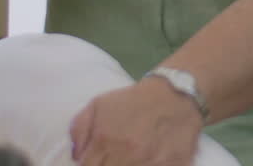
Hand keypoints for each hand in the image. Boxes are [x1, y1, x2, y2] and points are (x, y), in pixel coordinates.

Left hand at [69, 77, 203, 165]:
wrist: (176, 93)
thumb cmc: (134, 101)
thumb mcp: (98, 105)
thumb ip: (79, 131)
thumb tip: (76, 157)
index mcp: (106, 141)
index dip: (90, 165)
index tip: (96, 161)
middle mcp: (127, 156)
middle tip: (113, 158)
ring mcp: (151, 163)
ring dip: (129, 165)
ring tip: (130, 157)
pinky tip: (147, 160)